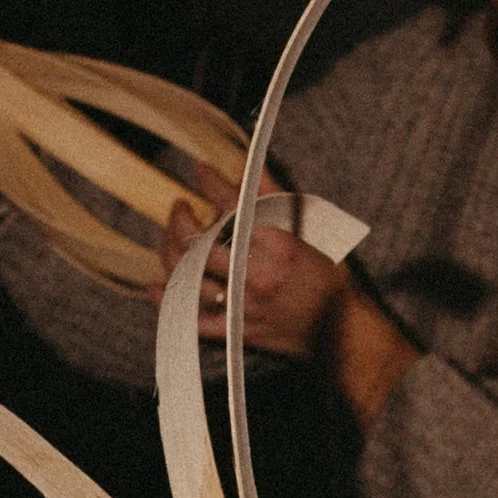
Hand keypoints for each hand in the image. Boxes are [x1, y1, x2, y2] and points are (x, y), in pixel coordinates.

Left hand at [158, 188, 348, 364]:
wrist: (340, 332)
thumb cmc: (330, 278)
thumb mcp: (310, 231)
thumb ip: (276, 198)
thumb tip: (253, 165)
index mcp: (276, 246)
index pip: (232, 206)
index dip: (210, 183)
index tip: (199, 171)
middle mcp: (255, 274)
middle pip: (198, 244)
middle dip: (180, 220)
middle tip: (179, 207)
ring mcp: (243, 305)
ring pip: (189, 277)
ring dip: (171, 252)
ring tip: (172, 237)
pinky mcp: (236, 331)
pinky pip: (192, 319)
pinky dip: (169, 302)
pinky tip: (157, 285)